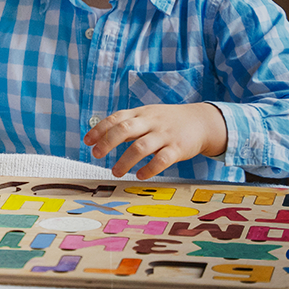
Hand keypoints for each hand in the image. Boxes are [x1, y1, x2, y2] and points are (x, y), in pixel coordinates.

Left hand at [83, 103, 227, 179]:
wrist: (201, 121)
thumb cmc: (167, 121)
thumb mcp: (147, 116)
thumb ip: (127, 124)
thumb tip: (100, 136)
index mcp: (141, 113)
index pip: (116, 118)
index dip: (99, 129)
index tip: (87, 141)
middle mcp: (151, 122)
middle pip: (125, 129)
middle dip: (107, 142)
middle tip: (96, 155)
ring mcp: (165, 135)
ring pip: (141, 147)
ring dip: (125, 161)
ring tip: (115, 172)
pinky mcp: (178, 148)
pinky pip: (162, 160)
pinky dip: (149, 169)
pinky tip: (140, 175)